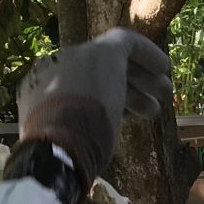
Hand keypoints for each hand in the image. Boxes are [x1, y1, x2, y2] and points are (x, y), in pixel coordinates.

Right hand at [17, 28, 173, 183]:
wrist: (56, 148)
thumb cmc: (60, 159)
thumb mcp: (62, 147)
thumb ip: (72, 138)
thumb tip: (87, 152)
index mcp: (38, 88)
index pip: (78, 88)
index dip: (107, 103)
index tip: (126, 118)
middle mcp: (55, 67)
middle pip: (97, 74)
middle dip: (128, 91)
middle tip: (151, 109)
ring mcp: (77, 57)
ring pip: (115, 62)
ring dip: (142, 80)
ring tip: (165, 95)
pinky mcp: (103, 52)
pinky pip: (127, 44)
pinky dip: (148, 54)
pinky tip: (164, 68)